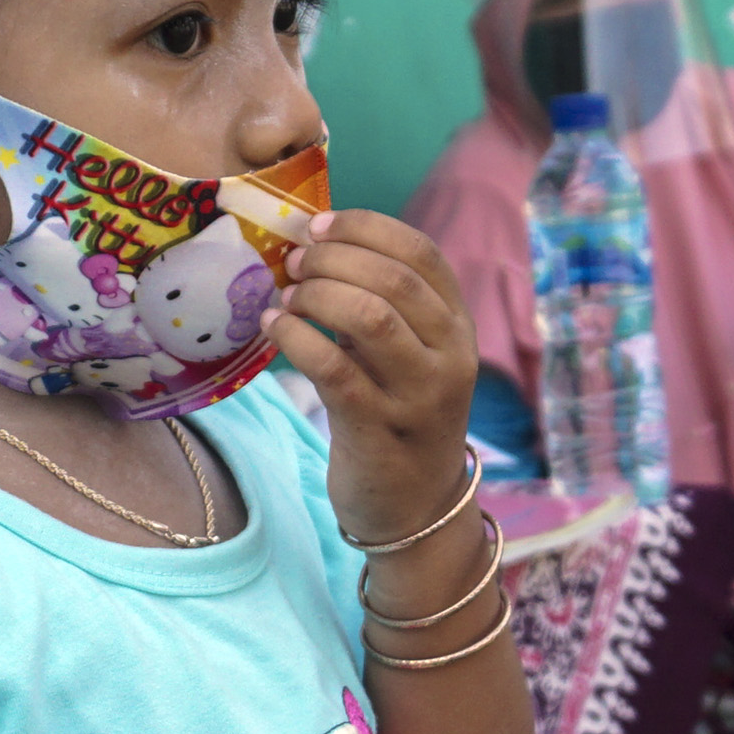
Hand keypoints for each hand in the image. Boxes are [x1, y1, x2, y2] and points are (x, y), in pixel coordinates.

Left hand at [265, 209, 480, 541]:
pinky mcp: (379, 430)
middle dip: (333, 259)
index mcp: (458, 326)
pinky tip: (275, 328)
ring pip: (370, 316)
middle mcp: (449, 357)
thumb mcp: (407, 355)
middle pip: (394, 278)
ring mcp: (419, 396)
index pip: (422, 253)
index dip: (365, 228)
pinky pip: (334, 368)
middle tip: (293, 262)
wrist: (414, 508)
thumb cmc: (398, 416)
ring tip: (286, 296)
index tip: (318, 225)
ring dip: (317, 295)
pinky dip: (297, 337)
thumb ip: (380, 304)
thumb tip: (313, 245)